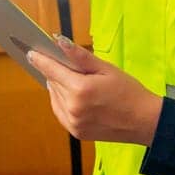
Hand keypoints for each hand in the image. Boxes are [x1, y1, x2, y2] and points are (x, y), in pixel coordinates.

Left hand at [27, 36, 163, 145]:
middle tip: (64, 64)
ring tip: (72, 80)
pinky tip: (73, 95)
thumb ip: (80, 56)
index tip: (31, 53)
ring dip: (58, 87)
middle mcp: (73, 107)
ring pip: (55, 98)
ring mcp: (73, 123)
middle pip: (53, 84)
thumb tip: (59, 41)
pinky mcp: (76, 133)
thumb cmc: (128, 91)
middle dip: (55, 72)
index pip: (52, 70)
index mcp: (81, 89)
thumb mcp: (106, 69)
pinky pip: (60, 112)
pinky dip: (62, 102)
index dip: (41, 60)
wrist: (143, 121)